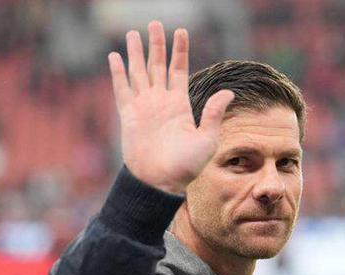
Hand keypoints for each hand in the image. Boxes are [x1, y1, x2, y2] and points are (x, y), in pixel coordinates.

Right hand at [108, 21, 234, 193]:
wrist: (161, 182)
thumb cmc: (186, 166)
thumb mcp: (207, 139)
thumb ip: (213, 114)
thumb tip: (228, 92)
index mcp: (179, 104)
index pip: (179, 70)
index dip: (179, 50)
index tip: (181, 31)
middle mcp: (160, 102)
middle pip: (157, 65)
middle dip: (156, 44)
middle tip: (154, 23)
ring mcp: (143, 107)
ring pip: (138, 72)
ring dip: (136, 52)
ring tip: (134, 33)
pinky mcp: (128, 115)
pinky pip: (122, 89)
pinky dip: (118, 73)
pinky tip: (115, 56)